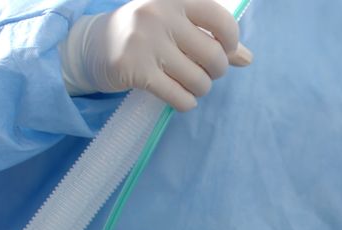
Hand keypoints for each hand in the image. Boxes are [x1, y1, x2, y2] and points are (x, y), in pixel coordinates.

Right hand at [59, 0, 252, 111]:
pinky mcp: (133, 69)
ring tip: (188, 82)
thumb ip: (213, 37)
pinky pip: (180, 97)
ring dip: (200, 88)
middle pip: (214, 56)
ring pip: (199, 81)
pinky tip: (179, 96)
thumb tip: (247, 59)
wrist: (93, 45)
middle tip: (204, 71)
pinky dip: (186, 102)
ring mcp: (144, 41)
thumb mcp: (177, 24)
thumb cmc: (147, 33)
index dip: (230, 42)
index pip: (221, 20)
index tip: (223, 50)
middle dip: (216, 71)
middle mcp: (158, 14)